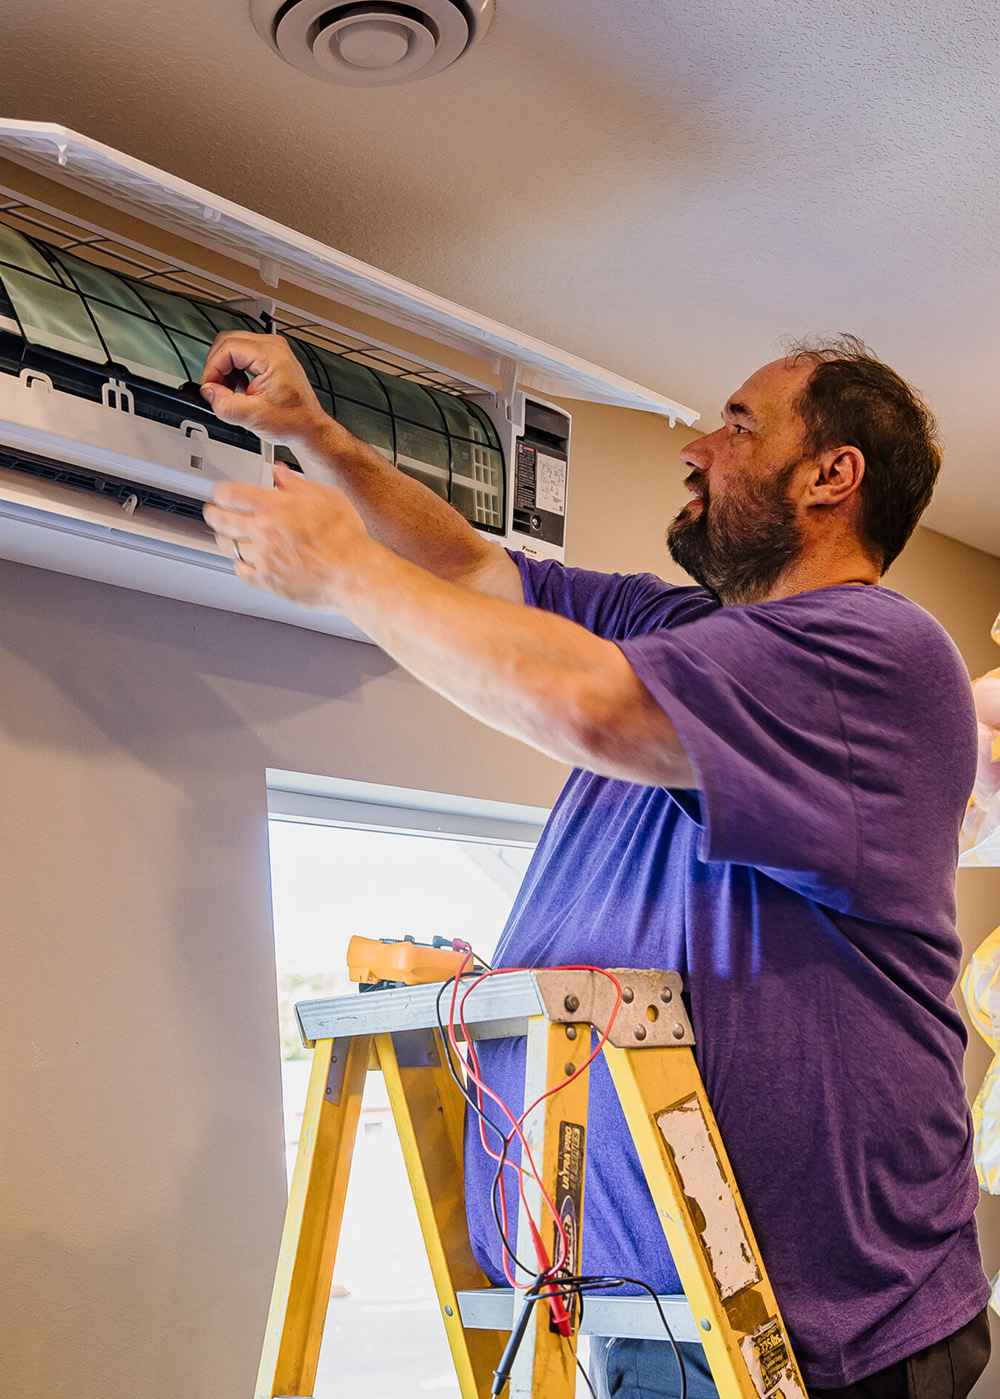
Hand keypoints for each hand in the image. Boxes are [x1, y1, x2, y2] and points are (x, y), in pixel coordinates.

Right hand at [200, 332, 331, 450]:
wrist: (308, 427)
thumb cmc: (294, 421)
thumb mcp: (253, 417)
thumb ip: (224, 404)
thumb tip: (208, 392)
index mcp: (271, 355)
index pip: (227, 348)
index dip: (212, 368)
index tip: (209, 387)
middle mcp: (273, 347)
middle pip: (227, 342)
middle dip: (217, 367)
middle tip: (215, 389)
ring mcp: (273, 350)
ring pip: (233, 348)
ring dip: (225, 370)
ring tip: (229, 392)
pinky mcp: (271, 358)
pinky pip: (243, 355)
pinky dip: (235, 370)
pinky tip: (239, 389)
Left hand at [203, 462, 372, 607]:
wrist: (353, 573)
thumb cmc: (346, 538)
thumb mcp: (326, 497)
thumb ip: (297, 484)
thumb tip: (280, 473)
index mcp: (276, 506)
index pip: (231, 494)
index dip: (220, 493)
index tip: (219, 494)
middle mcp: (264, 530)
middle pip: (221, 520)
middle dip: (213, 514)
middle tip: (212, 513)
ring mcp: (263, 557)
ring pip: (228, 546)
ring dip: (224, 538)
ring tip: (227, 536)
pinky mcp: (267, 581)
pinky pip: (240, 571)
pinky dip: (238, 563)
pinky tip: (244, 560)